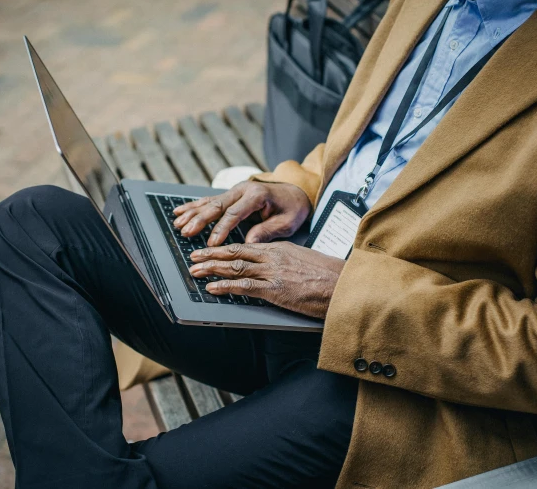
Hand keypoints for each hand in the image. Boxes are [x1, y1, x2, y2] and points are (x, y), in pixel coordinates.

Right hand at [173, 182, 310, 245]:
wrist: (296, 190)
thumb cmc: (292, 207)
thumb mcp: (287, 222)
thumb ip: (267, 231)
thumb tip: (249, 242)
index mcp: (257, 195)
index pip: (234, 213)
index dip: (221, 229)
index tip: (211, 243)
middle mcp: (243, 190)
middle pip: (217, 205)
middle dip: (200, 220)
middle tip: (186, 232)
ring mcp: (235, 190)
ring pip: (209, 202)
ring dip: (192, 213)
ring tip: (178, 224)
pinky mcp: (231, 194)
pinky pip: (209, 200)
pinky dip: (193, 206)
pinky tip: (179, 211)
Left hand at [188, 242, 344, 318]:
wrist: (343, 285)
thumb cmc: (328, 276)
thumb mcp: (303, 260)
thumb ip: (284, 260)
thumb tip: (272, 265)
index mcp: (279, 248)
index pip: (245, 245)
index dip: (223, 248)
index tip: (209, 250)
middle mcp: (272, 257)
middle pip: (234, 253)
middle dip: (210, 256)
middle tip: (193, 257)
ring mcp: (273, 272)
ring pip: (234, 267)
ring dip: (211, 270)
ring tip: (195, 272)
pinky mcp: (275, 290)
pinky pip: (244, 287)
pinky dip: (225, 287)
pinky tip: (212, 288)